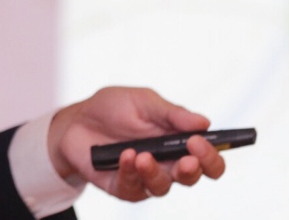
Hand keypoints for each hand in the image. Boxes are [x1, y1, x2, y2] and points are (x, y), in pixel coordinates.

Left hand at [48, 86, 226, 200]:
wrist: (76, 121)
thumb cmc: (114, 108)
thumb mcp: (143, 101)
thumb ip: (172, 113)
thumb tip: (204, 122)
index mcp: (178, 142)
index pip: (208, 158)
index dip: (211, 155)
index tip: (201, 142)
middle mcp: (167, 163)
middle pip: (193, 177)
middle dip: (194, 169)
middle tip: (187, 158)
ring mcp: (145, 177)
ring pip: (163, 187)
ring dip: (156, 173)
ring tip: (144, 155)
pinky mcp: (123, 187)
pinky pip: (132, 187)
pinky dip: (130, 172)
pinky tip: (125, 156)